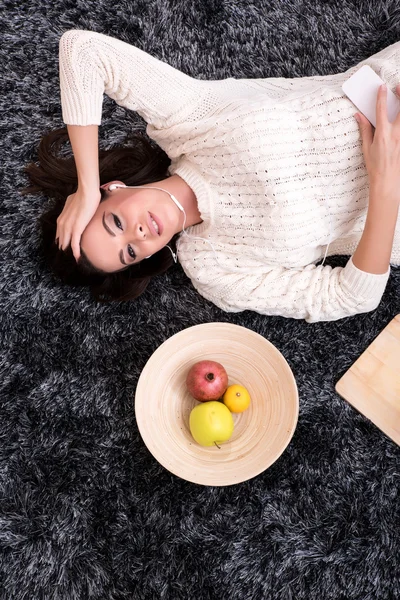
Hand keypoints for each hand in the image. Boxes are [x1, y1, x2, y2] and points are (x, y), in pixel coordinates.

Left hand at [56, 187, 100, 260]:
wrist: (86, 193)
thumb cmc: (81, 195)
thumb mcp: (71, 203)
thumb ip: (70, 209)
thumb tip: (74, 210)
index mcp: (60, 219)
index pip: (59, 235)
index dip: (62, 242)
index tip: (66, 249)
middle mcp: (62, 224)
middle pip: (61, 241)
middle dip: (65, 250)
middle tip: (69, 258)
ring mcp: (68, 227)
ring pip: (66, 244)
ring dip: (70, 252)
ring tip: (74, 260)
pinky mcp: (76, 229)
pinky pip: (74, 244)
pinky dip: (76, 251)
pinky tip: (77, 258)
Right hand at [355, 83, 399, 205]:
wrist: (387, 180)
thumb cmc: (375, 166)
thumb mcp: (366, 147)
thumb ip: (364, 129)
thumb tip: (359, 116)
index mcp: (382, 134)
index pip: (381, 110)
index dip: (381, 96)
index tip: (382, 87)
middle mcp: (395, 134)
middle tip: (398, 87)